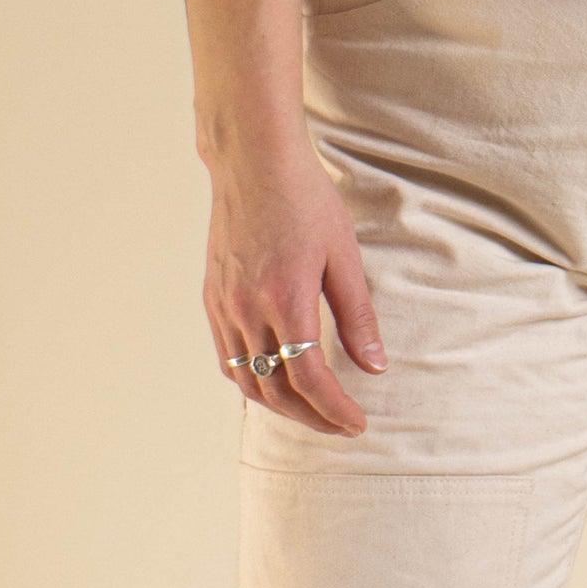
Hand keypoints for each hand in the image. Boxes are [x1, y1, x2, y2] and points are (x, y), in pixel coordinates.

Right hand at [201, 131, 386, 436]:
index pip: (309, 379)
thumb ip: (358, 315)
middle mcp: (247, 310)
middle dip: (311, 417)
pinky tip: (273, 380)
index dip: (335, 410)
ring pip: (246, 381)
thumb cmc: (306, 200)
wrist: (254, 162)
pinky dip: (251, 381)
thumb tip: (375, 366)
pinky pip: (227, 358)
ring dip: (279, 405)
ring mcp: (223, 306)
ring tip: (312, 410)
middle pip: (275, 391)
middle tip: (341, 425)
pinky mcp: (211, 298)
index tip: (358, 424)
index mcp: (285, 300)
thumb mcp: (344, 254)